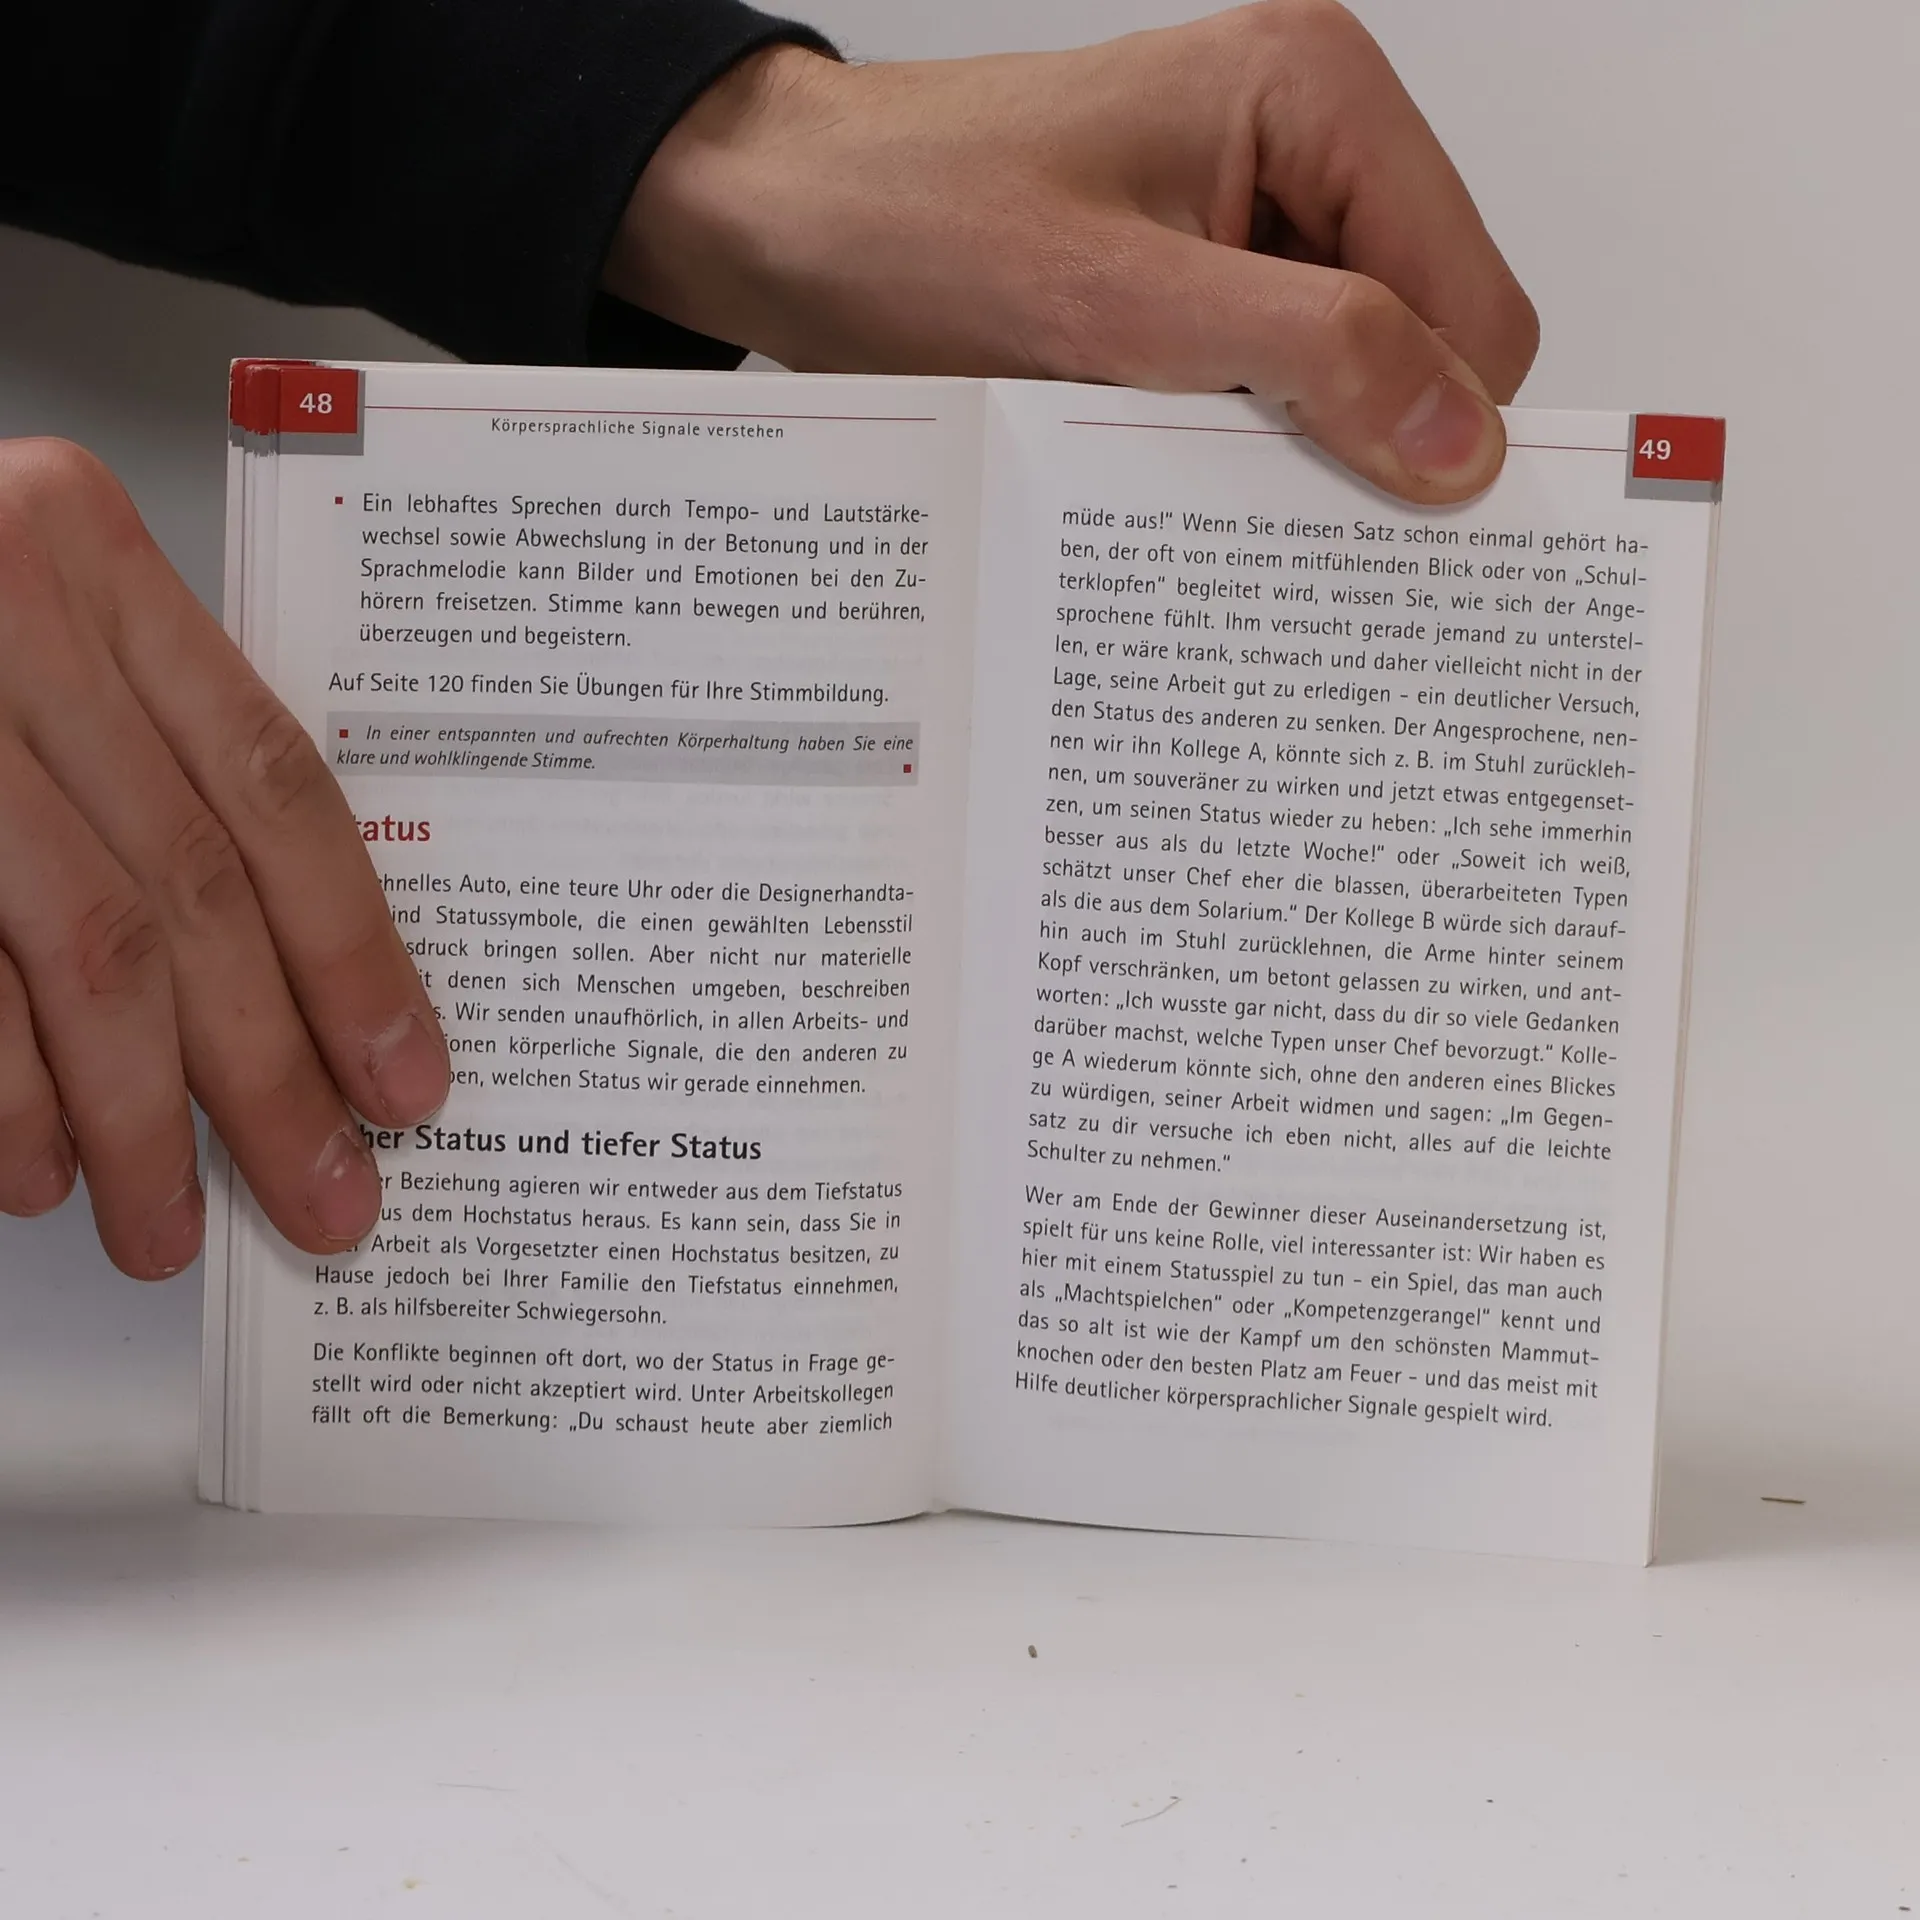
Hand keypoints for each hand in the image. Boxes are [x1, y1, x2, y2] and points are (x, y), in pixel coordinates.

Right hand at [0, 440, 448, 1276]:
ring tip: (165, 1224)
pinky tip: (40, 1167)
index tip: (402, 1078)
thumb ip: (147, 755)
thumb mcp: (26, 623)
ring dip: (136, 1117)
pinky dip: (6, 1092)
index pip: (272, 784)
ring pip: (81, 949)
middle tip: (323, 1195)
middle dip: (270, 1074)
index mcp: (86, 554)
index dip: (352, 950)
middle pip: (194, 888)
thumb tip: (288, 980)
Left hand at [610, 2, 1537, 504]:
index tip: (1390, 527)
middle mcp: (1303, 142)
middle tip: (1262, 508)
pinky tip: (1166, 462)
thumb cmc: (911, 219)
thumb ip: (1312, 357)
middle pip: (1426, 341)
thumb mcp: (1120, 305)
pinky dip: (1235, 444)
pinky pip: (1272, 386)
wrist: (784, 223)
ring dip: (1287, 448)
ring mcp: (1252, 215)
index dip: (1442, 421)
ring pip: (1350, 377)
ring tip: (1185, 470)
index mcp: (1318, 95)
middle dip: (1363, 437)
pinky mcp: (1198, 279)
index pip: (1475, 301)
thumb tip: (1461, 438)